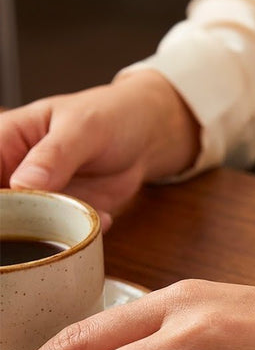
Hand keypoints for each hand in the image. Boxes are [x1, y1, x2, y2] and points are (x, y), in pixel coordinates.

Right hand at [0, 71, 199, 228]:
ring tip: (84, 211)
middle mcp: (15, 172)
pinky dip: (81, 231)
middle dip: (19, 220)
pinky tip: (104, 216)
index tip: (16, 205)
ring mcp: (40, 196)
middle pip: (3, 207)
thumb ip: (53, 156)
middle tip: (53, 216)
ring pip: (28, 227)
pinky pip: (64, 232)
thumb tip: (22, 183)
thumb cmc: (108, 117)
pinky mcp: (65, 214)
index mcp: (5, 141)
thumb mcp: (82, 129)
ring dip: (55, 229)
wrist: (146, 137)